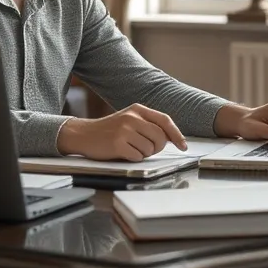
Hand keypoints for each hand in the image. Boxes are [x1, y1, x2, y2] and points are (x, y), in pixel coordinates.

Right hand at [57, 104, 187, 160]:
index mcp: (137, 109)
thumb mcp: (129, 120)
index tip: (183, 145)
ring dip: (144, 153)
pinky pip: (138, 156)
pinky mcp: (118, 143)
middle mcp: (132, 117)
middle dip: (157, 148)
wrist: (84, 134)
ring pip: (150, 149)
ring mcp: (124, 130)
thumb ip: (148, 124)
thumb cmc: (110, 130)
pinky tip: (123, 152)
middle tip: (146, 148)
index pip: (165, 120)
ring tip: (131, 148)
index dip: (176, 134)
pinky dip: (134, 158)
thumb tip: (171, 138)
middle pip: (160, 137)